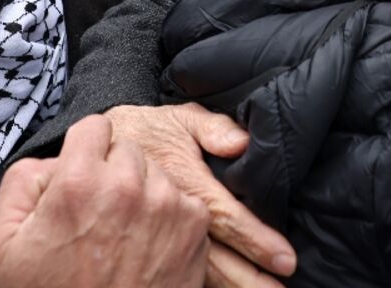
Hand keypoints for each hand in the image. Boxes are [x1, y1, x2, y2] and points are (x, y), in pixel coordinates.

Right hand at [0, 115, 210, 287]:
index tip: (82, 173)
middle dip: (113, 172)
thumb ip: (21, 182)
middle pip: (126, 148)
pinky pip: (182, 200)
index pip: (94, 126)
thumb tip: (54, 161)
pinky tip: (146, 246)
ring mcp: (167, 206)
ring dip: (142, 193)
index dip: (84, 150)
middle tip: (99, 213)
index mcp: (78, 182)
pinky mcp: (194, 229)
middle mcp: (127, 186)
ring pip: (155, 172)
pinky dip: (168, 217)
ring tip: (122, 234)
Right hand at [104, 104, 296, 286]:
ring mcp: (163, 236)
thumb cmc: (150, 131)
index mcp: (188, 185)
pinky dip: (207, 283)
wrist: (105, 147)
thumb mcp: (180, 119)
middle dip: (249, 279)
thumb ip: (213, 129)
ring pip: (201, 271)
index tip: (285, 260)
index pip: (228, 218)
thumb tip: (242, 142)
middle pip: (217, 259)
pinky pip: (183, 270)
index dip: (257, 241)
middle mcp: (176, 217)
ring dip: (232, 286)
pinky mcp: (156, 244)